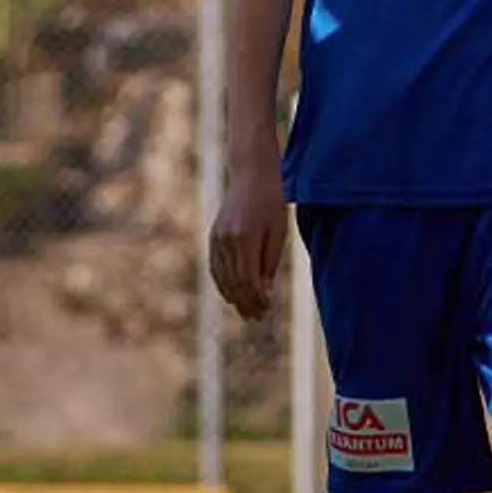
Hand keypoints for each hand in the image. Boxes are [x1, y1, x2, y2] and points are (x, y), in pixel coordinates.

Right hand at [208, 167, 289, 321]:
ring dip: (234, 297)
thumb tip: (263, 290)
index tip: (266, 309)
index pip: (248, 279)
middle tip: (257, 318)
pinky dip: (222, 283)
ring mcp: (217, 238)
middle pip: (233, 282)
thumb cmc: (271, 202)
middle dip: (246, 302)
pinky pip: (215, 266)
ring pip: (222, 277)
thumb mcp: (278, 232)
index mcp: (245, 238)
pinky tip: (231, 294)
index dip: (256, 298)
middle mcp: (227, 240)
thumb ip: (269, 262)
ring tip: (246, 311)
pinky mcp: (214, 236)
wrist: (251, 174)